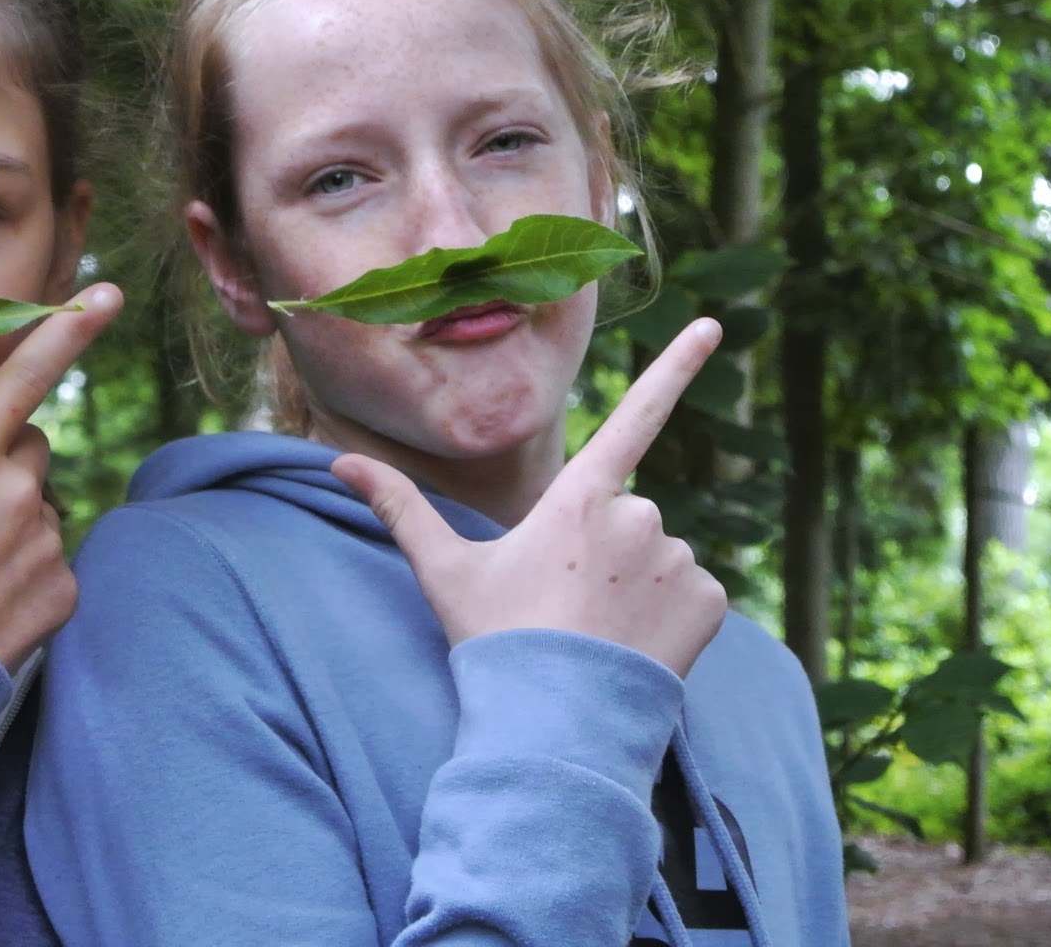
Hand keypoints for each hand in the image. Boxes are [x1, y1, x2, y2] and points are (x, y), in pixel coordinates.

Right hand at [0, 283, 122, 670]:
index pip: (24, 377)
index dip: (65, 330)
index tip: (105, 294)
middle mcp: (14, 494)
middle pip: (25, 444)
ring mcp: (43, 544)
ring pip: (39, 505)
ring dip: (10, 517)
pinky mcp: (62, 592)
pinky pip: (52, 562)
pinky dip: (25, 571)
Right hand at [332, 318, 727, 676]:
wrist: (555, 726)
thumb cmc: (495, 641)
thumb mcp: (444, 571)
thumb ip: (400, 507)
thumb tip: (339, 461)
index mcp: (579, 496)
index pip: (635, 415)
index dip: (676, 367)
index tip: (712, 325)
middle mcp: (637, 515)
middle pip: (625, 513)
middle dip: (602, 548)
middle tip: (562, 602)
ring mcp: (677, 559)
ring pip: (658, 556)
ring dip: (634, 585)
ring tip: (594, 632)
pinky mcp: (708, 603)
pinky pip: (693, 595)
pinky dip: (670, 617)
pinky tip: (632, 646)